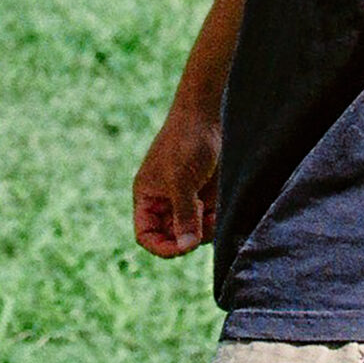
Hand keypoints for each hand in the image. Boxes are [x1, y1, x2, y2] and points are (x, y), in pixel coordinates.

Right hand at [131, 95, 220, 257]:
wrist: (206, 116)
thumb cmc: (186, 142)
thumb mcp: (181, 180)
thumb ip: (184, 215)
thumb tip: (187, 247)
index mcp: (148, 197)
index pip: (146, 235)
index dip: (161, 247)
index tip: (183, 247)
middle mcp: (164, 203)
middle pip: (171, 238)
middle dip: (187, 237)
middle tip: (200, 220)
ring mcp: (184, 201)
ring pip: (192, 234)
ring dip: (204, 230)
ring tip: (210, 209)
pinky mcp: (203, 198)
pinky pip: (207, 224)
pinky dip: (214, 221)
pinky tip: (217, 206)